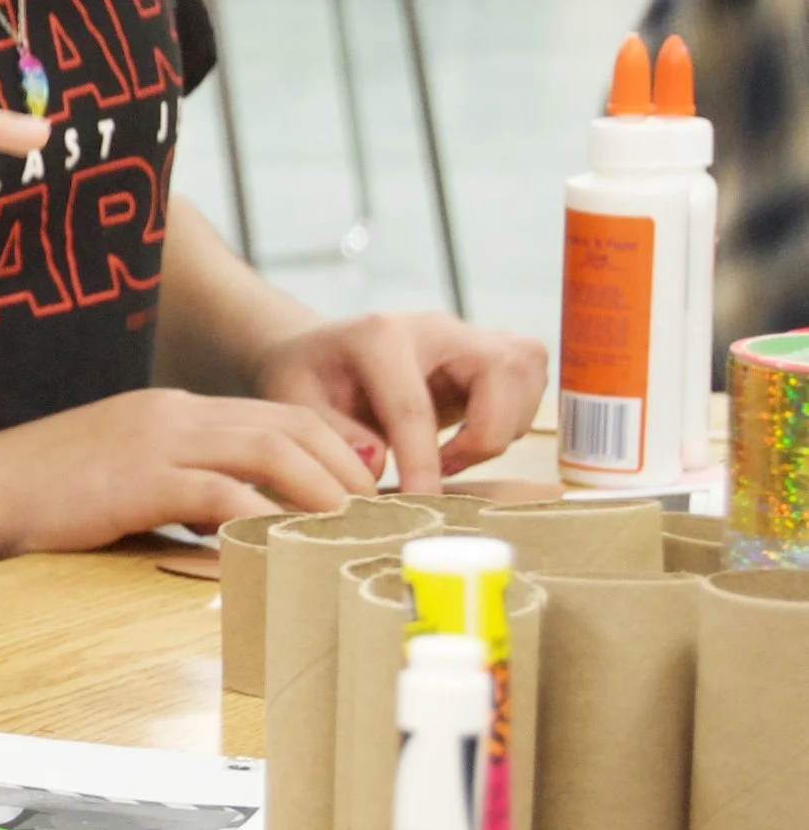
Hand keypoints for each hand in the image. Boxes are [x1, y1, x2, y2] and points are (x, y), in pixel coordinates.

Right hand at [0, 389, 378, 552]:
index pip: (275, 413)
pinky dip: (265, 520)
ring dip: (322, 490)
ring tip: (349, 528)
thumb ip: (177, 484)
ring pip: (270, 451)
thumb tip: (231, 522)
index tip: (362, 488)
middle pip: (288, 423)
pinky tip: (286, 546)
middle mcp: (174, 413)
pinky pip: (224, 494)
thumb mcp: (122, 474)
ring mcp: (158, 440)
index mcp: (173, 409)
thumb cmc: (43, 492)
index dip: (332, 447)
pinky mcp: (140, 479)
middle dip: (345, 465)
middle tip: (377, 510)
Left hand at [254, 312, 548, 492]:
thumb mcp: (297, 403)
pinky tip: (466, 439)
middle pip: (503, 370)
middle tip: (445, 467)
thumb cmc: (309, 379)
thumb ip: (334, 434)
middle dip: (487, 433)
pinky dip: (510, 421)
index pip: (414, 406)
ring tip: (450, 455)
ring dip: (502, 428)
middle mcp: (435, 325)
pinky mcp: (492, 352)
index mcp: (380, 335)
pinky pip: (531, 383)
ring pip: (527, 374)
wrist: (323, 354)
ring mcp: (470, 333)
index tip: (420, 504)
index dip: (422, 463)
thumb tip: (377, 462)